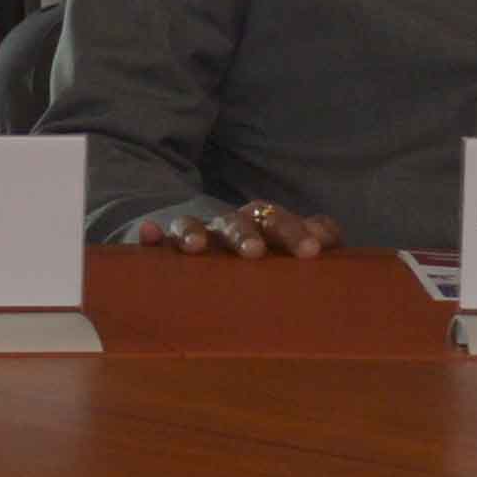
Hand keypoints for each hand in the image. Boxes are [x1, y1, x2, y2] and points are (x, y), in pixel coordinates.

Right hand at [127, 199, 338, 255]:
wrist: (196, 240)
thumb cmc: (253, 257)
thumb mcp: (286, 251)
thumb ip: (312, 241)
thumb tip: (327, 237)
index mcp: (265, 225)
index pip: (283, 221)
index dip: (297, 231)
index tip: (312, 251)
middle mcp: (231, 224)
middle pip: (242, 219)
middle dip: (249, 233)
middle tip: (255, 253)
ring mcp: (196, 233)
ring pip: (195, 225)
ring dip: (196, 232)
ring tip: (197, 247)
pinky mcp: (161, 243)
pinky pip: (152, 237)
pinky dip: (150, 234)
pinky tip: (149, 234)